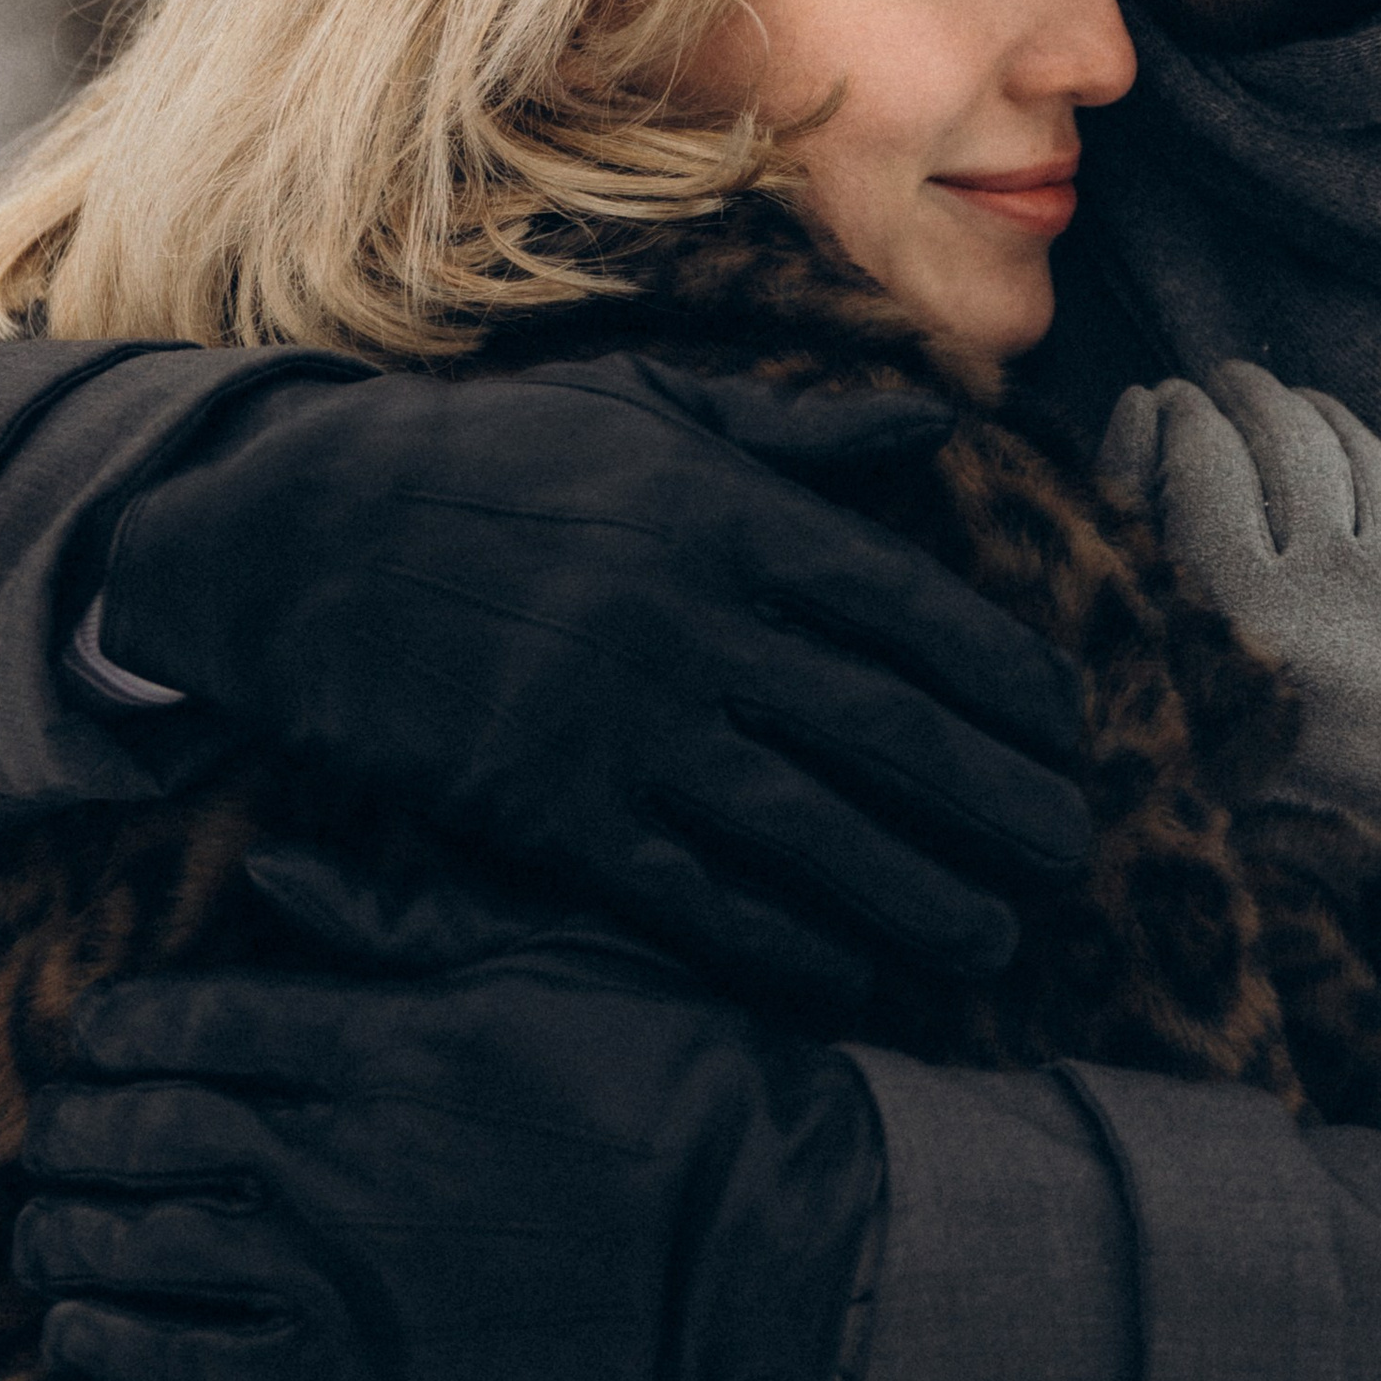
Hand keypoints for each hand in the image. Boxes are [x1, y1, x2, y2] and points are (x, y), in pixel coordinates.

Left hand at [15, 841, 883, 1380]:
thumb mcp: (556, 947)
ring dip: (67, 1233)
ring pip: (140, 1248)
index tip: (94, 1037)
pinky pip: (188, 1370)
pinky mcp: (363, 1380)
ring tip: (48, 1227)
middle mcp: (337, 1151)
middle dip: (72, 1126)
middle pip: (139, 1129)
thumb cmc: (673, 1070)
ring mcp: (342, 1272)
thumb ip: (403, 909)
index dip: (112, 1028)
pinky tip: (82, 1328)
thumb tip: (274, 867)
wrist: (759, 1241)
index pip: (184, 1021)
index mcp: (381, 1034)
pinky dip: (111, 1346)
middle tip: (55, 1131)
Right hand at [97, 355, 1088, 1012]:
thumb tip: (940, 424)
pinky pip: (692, 895)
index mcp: (731, 515)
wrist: (310, 535)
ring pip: (808, 830)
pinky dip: (783, 940)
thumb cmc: (496, 461)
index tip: (1070, 730)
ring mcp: (623, 721)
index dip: (1006, 681)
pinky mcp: (552, 808)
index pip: (912, 611)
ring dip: (916, 892)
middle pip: (886, 732)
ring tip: (992, 934)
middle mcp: (696, 619)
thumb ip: (803, 433)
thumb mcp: (654, 408)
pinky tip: (852, 973)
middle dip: (994, 800)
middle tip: (1070, 850)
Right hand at [1098, 363, 1380, 875]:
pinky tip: (1366, 473)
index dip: (1179, 411)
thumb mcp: (1136, 647)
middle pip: (1291, 440)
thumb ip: (1128, 519)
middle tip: (1224, 380)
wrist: (1302, 890)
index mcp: (1232, 591)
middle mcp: (1325, 584)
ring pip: (1371, 466)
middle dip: (1251, 395)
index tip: (1162, 398)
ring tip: (1297, 401)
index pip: (1205, 451)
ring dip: (1330, 418)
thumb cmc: (1193, 778)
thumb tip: (1138, 407)